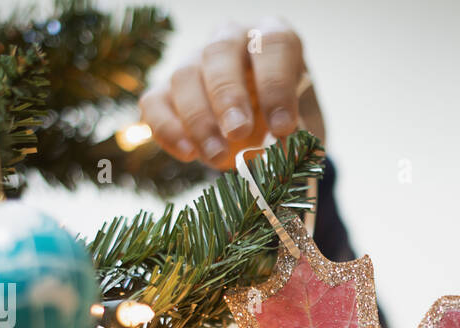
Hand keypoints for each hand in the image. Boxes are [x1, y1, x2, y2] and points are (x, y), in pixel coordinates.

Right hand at [139, 17, 325, 170]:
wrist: (263, 133)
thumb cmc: (286, 119)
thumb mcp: (303, 126)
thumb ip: (298, 134)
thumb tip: (284, 148)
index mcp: (274, 39)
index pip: (273, 45)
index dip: (276, 85)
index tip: (282, 127)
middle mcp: (232, 40)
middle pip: (219, 52)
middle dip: (228, 95)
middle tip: (238, 133)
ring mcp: (195, 61)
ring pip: (184, 76)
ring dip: (199, 120)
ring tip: (217, 156)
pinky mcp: (167, 89)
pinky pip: (155, 102)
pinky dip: (168, 129)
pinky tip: (188, 154)